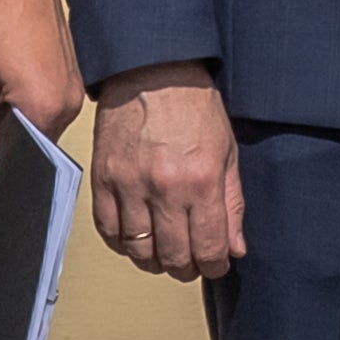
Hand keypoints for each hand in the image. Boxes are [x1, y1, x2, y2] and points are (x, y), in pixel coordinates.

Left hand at [0, 0, 78, 177]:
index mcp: (45, 111)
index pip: (23, 160)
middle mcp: (68, 107)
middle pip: (34, 143)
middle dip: (7, 136)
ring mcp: (74, 91)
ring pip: (40, 123)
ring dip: (17, 116)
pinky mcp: (72, 76)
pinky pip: (49, 104)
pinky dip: (28, 101)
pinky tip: (10, 79)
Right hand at [89, 62, 244, 282]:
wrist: (153, 71)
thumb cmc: (192, 103)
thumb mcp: (228, 152)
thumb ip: (232, 204)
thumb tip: (236, 246)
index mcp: (201, 181)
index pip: (209, 248)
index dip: (215, 265)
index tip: (216, 264)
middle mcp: (164, 188)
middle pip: (173, 257)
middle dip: (187, 268)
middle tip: (191, 262)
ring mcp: (129, 185)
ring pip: (139, 250)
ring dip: (154, 261)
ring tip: (164, 252)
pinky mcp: (103, 179)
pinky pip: (108, 230)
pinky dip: (122, 243)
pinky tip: (136, 237)